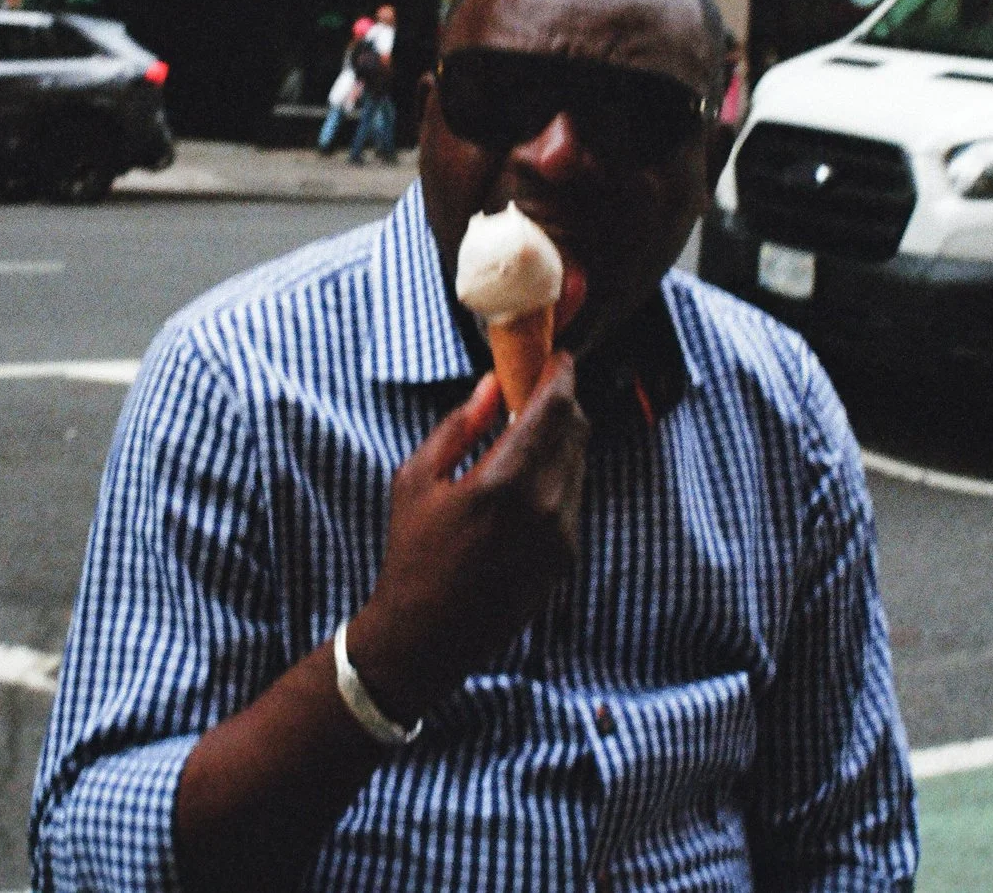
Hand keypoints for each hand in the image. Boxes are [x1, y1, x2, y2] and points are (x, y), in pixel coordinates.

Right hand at [346, 354, 590, 722]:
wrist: (428, 636)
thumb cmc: (413, 555)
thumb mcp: (416, 480)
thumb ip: (460, 426)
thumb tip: (492, 386)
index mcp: (503, 483)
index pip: (554, 409)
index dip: (560, 375)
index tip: (556, 357)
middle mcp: (544, 507)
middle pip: (575, 430)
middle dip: (561, 402)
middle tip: (536, 389)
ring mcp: (562, 535)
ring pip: (579, 462)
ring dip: (561, 438)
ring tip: (525, 435)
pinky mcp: (567, 557)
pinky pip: (574, 496)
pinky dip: (559, 474)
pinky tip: (525, 480)